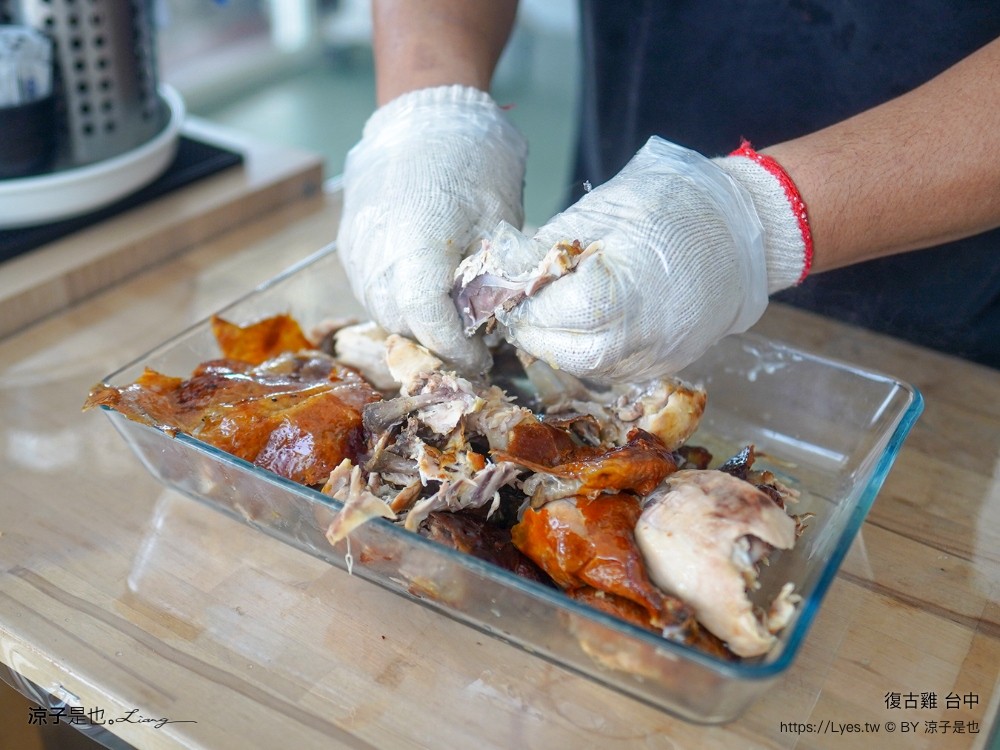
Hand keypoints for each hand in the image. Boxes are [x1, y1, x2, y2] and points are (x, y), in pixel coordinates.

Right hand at [337, 85, 526, 373]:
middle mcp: (377, 255)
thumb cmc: (473, 157)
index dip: (457, 351)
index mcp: (417, 250)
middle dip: (436, 344)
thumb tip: (494, 321)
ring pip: (381, 310)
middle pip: (402, 325)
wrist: (425, 106)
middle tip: (471, 346)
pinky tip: (425, 292)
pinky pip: (370, 286)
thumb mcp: (500, 218)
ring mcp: (358, 248)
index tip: (482, 360)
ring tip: (450, 321)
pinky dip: (398, 300)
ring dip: (415, 325)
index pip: (430, 325)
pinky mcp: (351, 240)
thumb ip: (493, 275)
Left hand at [498, 137, 810, 381]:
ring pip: (590, 370)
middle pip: (566, 353)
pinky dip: (593, 353)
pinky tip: (587, 325)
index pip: (550, 315)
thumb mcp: (602, 211)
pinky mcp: (669, 363)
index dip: (524, 304)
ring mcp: (659, 356)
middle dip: (537, 332)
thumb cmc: (673, 205)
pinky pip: (617, 371)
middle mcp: (642, 336)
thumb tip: (504, 270)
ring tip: (554, 313)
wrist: (744, 226)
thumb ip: (548, 246)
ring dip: (562, 346)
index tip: (509, 290)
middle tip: (525, 306)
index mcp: (621, 293)